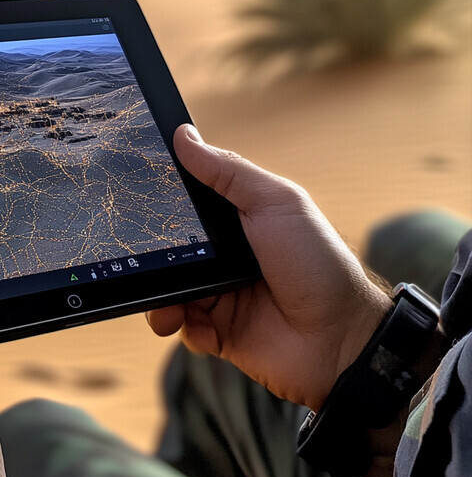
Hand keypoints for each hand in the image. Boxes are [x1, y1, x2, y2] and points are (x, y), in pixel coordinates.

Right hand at [148, 125, 391, 410]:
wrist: (342, 340)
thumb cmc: (317, 262)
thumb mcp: (275, 203)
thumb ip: (227, 171)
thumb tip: (183, 136)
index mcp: (234, 221)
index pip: (186, 205)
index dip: (162, 201)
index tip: (135, 196)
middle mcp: (222, 256)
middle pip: (170, 250)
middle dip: (152, 256)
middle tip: (142, 259)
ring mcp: (218, 294)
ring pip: (168, 290)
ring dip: (160, 299)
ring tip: (166, 305)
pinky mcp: (217, 332)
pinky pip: (182, 327)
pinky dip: (181, 326)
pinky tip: (196, 324)